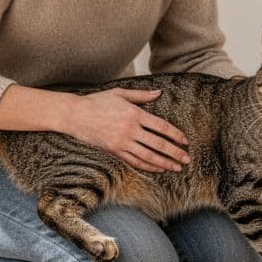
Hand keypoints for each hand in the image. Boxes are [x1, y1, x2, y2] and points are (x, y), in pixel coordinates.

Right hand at [62, 88, 190, 173]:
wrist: (75, 115)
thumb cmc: (97, 102)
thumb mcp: (120, 93)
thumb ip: (141, 95)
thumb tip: (159, 93)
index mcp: (134, 114)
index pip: (161, 126)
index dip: (175, 135)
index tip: (185, 141)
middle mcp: (130, 130)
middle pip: (158, 144)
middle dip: (175, 153)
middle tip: (187, 159)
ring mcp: (122, 142)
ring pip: (148, 156)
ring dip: (164, 163)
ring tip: (177, 168)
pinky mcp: (114, 151)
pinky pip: (134, 161)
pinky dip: (147, 167)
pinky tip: (158, 169)